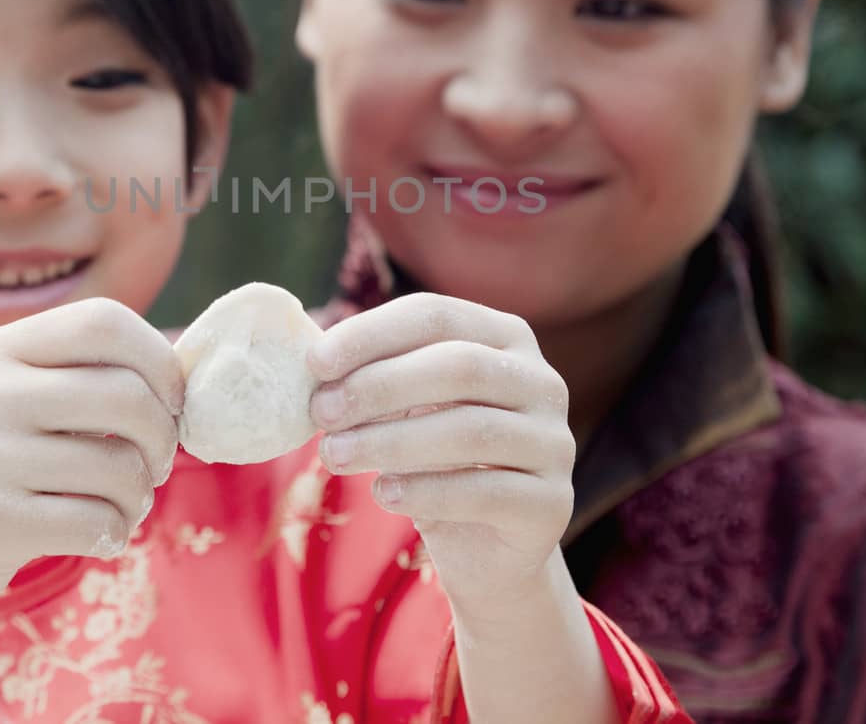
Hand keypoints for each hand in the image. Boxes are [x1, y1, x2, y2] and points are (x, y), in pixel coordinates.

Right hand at [0, 298, 182, 638]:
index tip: (172, 403)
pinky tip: (97, 536)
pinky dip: (113, 534)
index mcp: (2, 349)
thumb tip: (194, 371)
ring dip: (139, 498)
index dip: (160, 362)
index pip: (106, 321)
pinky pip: (94, 522)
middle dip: (163, 440)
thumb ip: (88, 379)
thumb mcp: (17, 404)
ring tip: (122, 507)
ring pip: (119, 468)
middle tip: (156, 466)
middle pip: (127, 394)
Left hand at [308, 293, 575, 616]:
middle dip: (378, 386)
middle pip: (458, 366)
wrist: (488, 549)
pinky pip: (484, 491)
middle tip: (320, 413)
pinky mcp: (552, 504)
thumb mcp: (407, 409)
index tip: (314, 362)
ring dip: (390, 441)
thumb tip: (309, 355)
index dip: (372, 333)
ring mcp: (555, 443)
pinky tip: (383, 493)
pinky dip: (425, 490)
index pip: (437, 315)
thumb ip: (374, 377)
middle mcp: (542, 382)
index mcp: (506, 338)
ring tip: (334, 455)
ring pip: (469, 430)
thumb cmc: (436, 461)